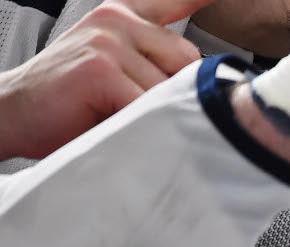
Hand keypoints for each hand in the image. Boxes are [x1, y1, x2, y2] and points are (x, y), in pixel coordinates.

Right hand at [0, 0, 205, 160]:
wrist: (11, 111)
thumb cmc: (69, 100)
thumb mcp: (113, 68)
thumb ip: (152, 63)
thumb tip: (206, 84)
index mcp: (122, 15)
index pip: (175, 0)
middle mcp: (117, 20)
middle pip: (189, 62)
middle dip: (176, 94)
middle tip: (137, 110)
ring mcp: (108, 41)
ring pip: (170, 89)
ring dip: (155, 116)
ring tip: (120, 118)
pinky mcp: (100, 68)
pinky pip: (148, 106)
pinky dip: (141, 126)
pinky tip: (114, 124)